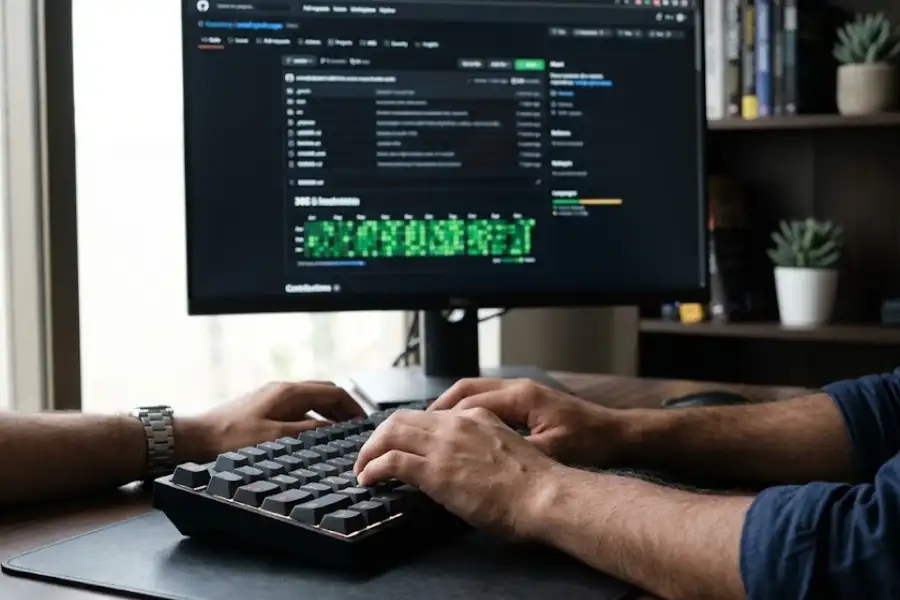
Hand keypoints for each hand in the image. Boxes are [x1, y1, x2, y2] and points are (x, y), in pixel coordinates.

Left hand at [179, 381, 364, 460]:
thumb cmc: (230, 439)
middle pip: (324, 391)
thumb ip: (308, 430)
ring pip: (312, 398)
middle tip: (356, 427)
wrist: (196, 438)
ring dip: (329, 411)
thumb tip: (333, 427)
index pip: (334, 391)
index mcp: (288, 393)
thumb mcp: (275, 438)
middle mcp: (282, 389)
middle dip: (344, 407)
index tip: (364, 422)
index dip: (353, 406)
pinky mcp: (263, 406)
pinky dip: (314, 414)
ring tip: (339, 430)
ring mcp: (272, 396)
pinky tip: (312, 431)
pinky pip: (299, 405)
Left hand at [354, 407, 560, 537]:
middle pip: (403, 418)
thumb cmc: (535, 484)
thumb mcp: (505, 450)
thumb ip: (482, 447)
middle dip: (380, 436)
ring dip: (370, 451)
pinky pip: (391, 461)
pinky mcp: (435, 469)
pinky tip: (368, 479)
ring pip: (391, 433)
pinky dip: (372, 468)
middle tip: (371, 455)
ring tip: (363, 468)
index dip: (407, 430)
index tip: (398, 444)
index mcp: (476, 417)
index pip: (429, 416)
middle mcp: (456, 423)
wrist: (544, 495)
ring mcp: (444, 444)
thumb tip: (466, 464)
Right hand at [429, 378, 622, 465]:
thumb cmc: (590, 443)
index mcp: (521, 397)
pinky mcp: (527, 402)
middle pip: (466, 390)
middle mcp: (518, 389)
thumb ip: (516, 453)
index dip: (443, 419)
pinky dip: (468, 412)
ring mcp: (522, 393)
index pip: (469, 402)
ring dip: (451, 409)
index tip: (421, 434)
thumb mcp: (552, 452)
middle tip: (413, 427)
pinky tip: (459, 430)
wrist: (618, 435)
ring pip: (474, 393)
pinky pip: (487, 401)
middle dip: (438, 408)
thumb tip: (481, 461)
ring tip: (429, 428)